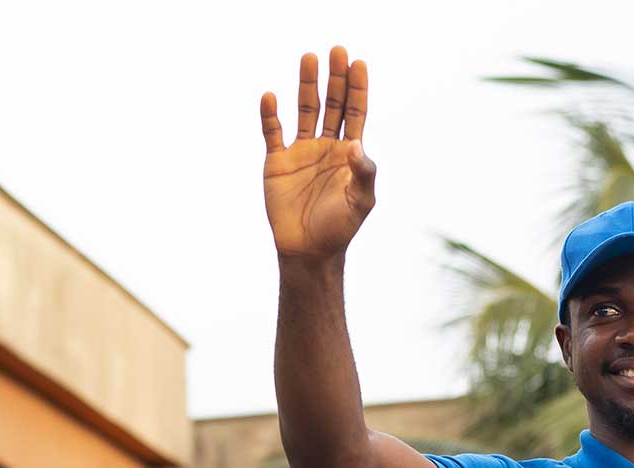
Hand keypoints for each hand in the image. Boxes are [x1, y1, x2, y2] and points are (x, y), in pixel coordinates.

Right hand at [260, 46, 376, 258]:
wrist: (308, 251)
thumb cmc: (339, 228)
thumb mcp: (360, 202)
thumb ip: (363, 172)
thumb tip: (356, 144)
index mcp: (348, 153)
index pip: (355, 113)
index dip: (357, 88)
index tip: (358, 64)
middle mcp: (325, 146)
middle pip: (332, 104)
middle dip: (335, 78)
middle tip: (336, 51)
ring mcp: (301, 152)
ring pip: (305, 110)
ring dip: (307, 86)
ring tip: (309, 59)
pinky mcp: (277, 162)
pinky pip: (273, 132)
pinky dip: (270, 115)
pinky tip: (271, 97)